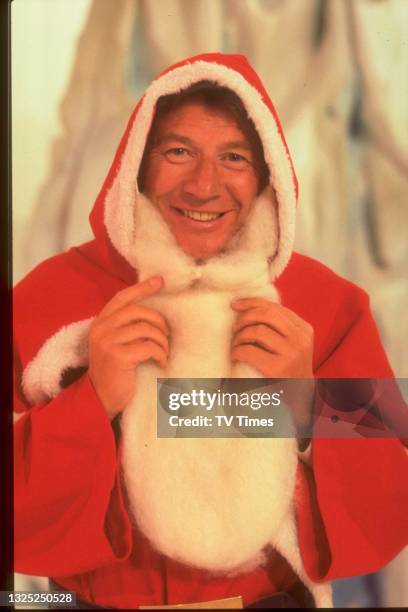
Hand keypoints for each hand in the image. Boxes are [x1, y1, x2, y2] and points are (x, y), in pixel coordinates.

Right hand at [89, 276, 168, 419]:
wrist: (100, 399)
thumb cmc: (114, 372)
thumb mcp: (114, 344)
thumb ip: (125, 328)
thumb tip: (153, 312)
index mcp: (100, 323)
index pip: (122, 298)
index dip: (141, 288)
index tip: (160, 281)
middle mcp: (101, 329)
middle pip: (137, 311)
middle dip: (158, 320)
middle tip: (167, 334)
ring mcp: (107, 342)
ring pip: (145, 329)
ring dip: (161, 340)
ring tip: (164, 352)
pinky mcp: (118, 356)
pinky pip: (148, 346)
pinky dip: (160, 353)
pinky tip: (161, 362)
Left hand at [231, 298, 313, 434]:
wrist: (299, 398)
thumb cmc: (289, 369)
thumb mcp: (292, 344)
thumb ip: (280, 327)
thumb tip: (251, 306)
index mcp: (304, 330)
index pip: (275, 307)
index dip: (252, 302)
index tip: (236, 304)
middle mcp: (300, 339)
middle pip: (266, 314)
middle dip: (245, 316)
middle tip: (235, 327)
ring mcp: (291, 353)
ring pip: (257, 330)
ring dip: (240, 335)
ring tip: (236, 343)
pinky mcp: (278, 368)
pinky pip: (250, 350)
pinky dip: (237, 350)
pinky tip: (236, 355)